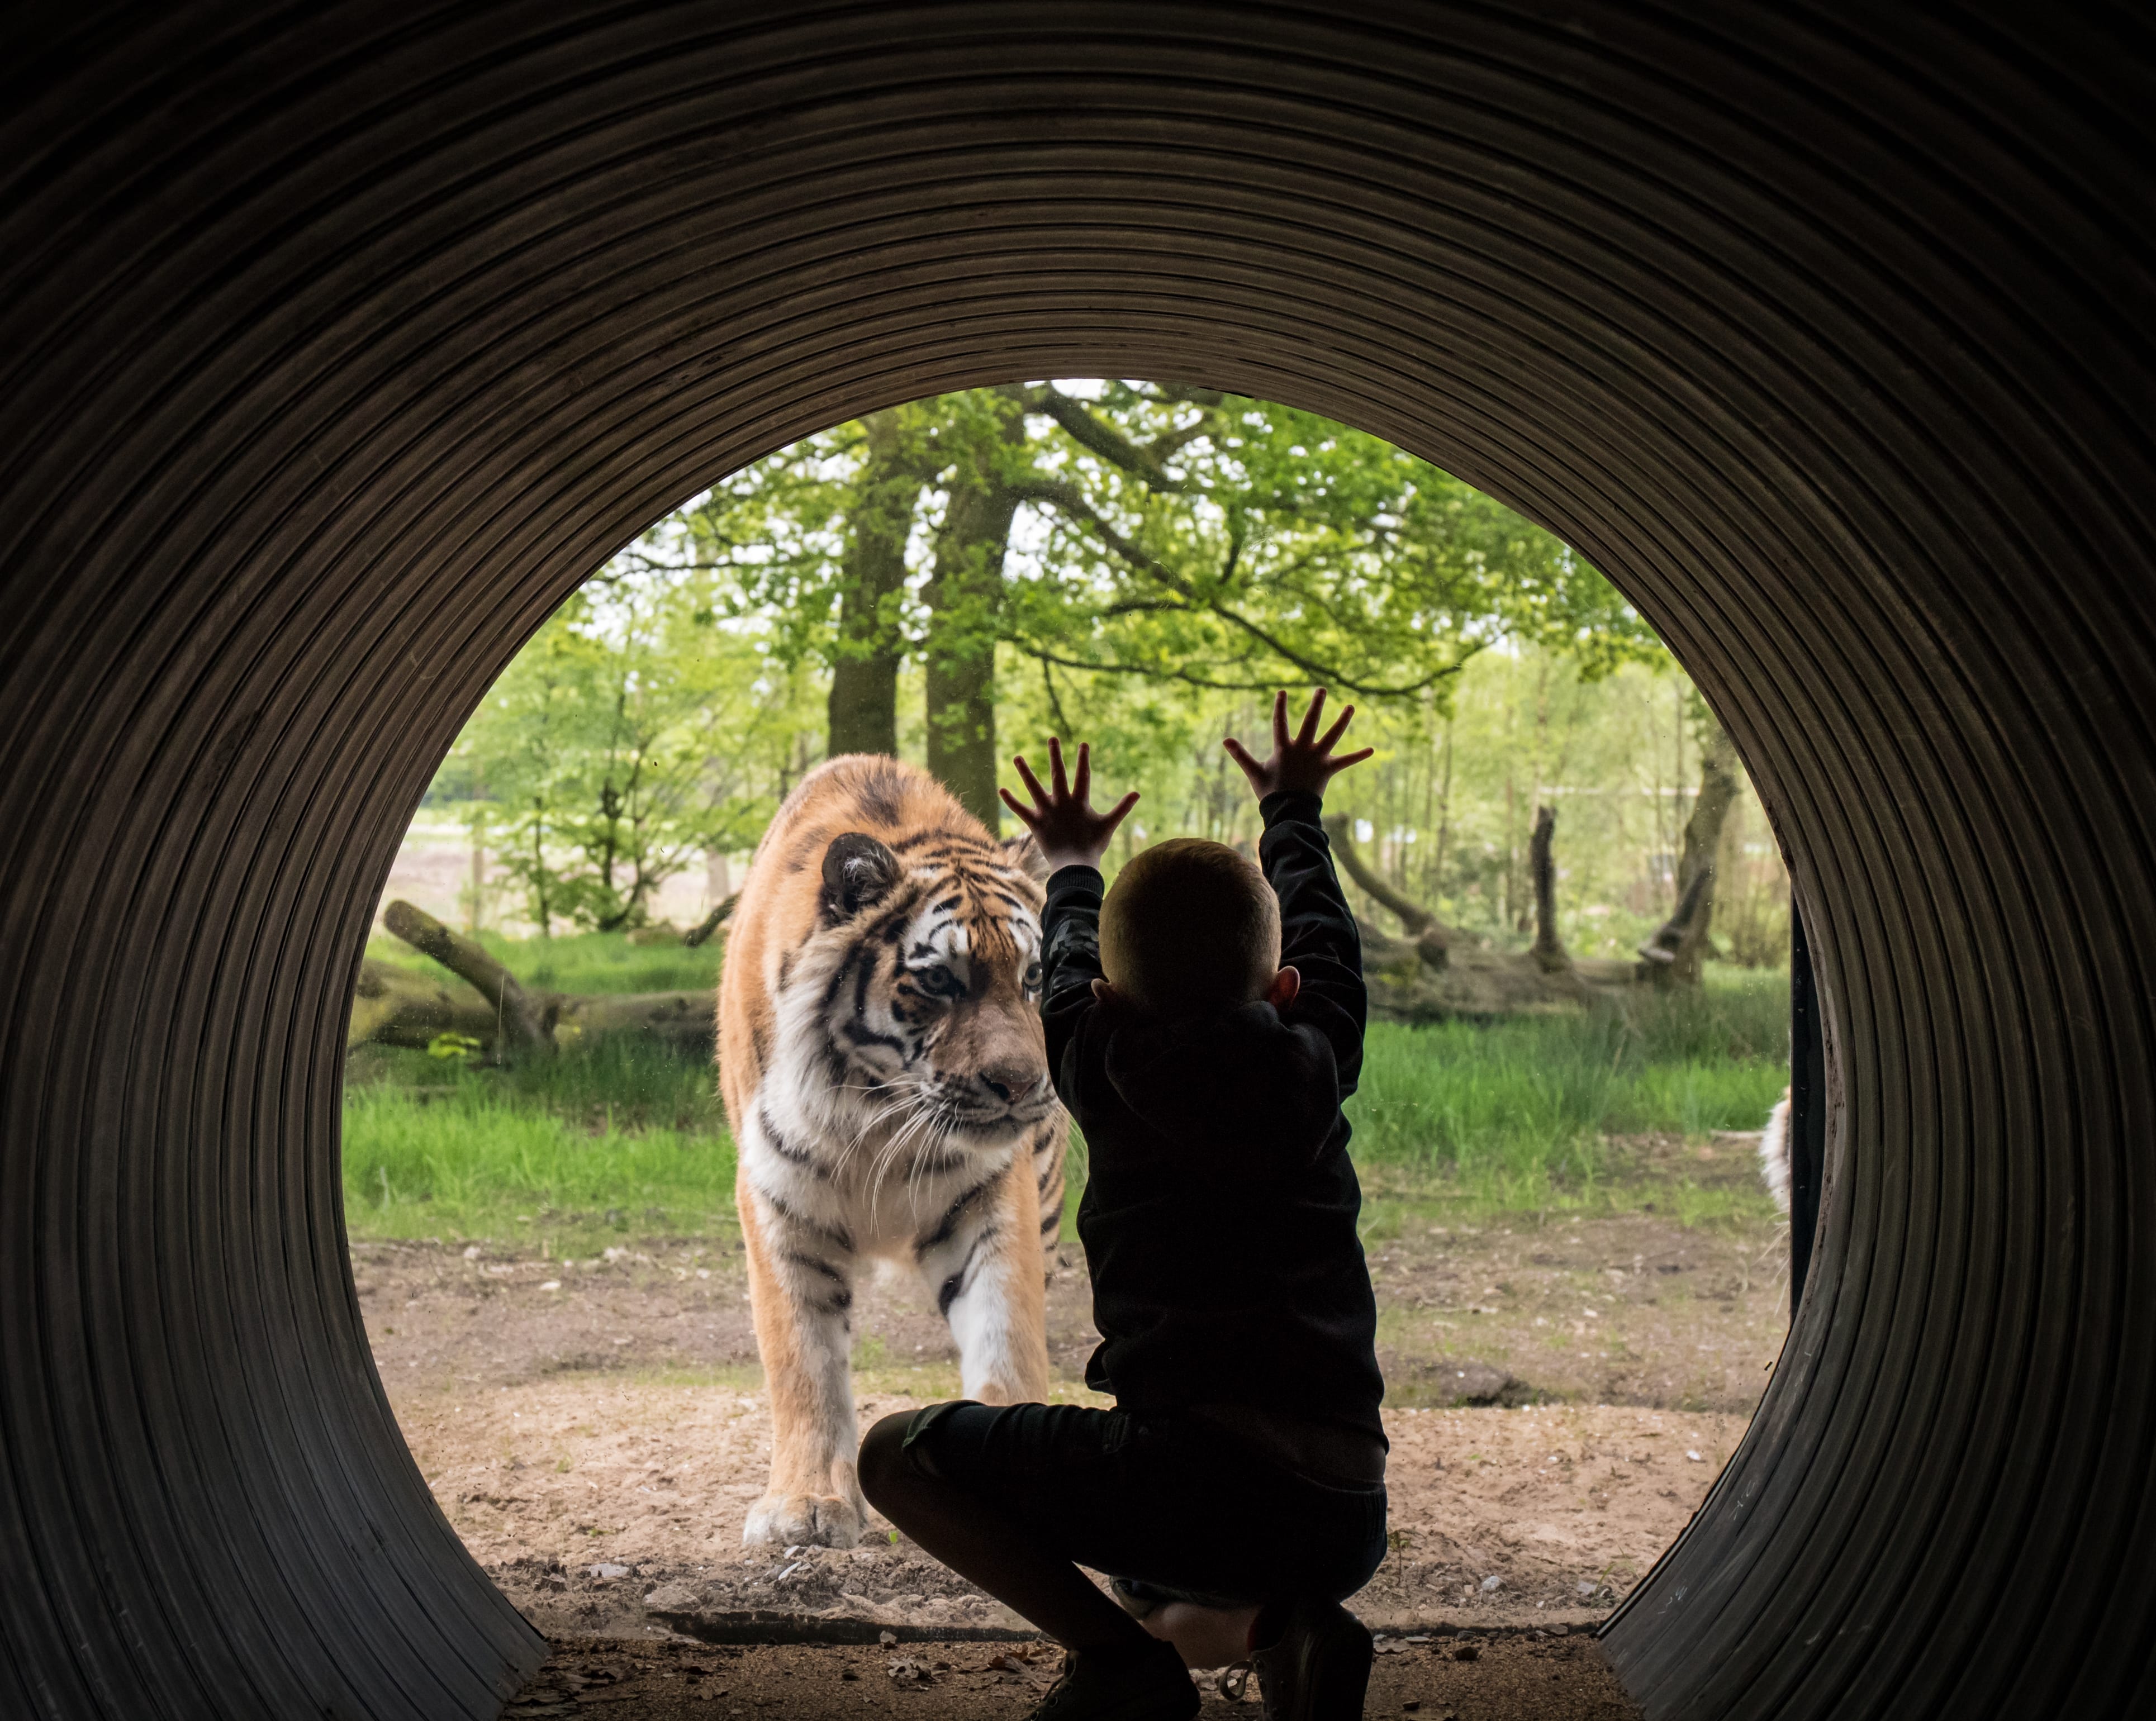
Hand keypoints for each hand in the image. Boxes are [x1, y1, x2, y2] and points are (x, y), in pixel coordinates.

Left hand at [999, 738, 1139, 872]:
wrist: (1075, 866)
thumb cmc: (1093, 846)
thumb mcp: (1108, 825)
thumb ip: (1122, 808)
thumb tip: (1138, 793)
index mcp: (1080, 802)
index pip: (1083, 776)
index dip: (1083, 759)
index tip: (1083, 744)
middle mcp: (1062, 803)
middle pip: (1058, 774)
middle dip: (1055, 755)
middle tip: (1052, 738)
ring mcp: (1047, 812)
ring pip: (1034, 788)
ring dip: (1025, 772)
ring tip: (1017, 757)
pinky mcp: (1035, 823)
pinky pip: (1021, 810)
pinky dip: (1011, 801)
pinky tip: (1001, 790)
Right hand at [1223, 689, 1374, 799]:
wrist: (1288, 812)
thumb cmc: (1270, 792)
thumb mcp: (1254, 772)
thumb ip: (1241, 755)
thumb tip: (1225, 740)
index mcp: (1284, 748)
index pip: (1280, 723)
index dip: (1281, 707)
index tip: (1283, 692)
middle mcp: (1302, 749)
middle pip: (1311, 722)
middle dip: (1316, 705)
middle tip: (1322, 689)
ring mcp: (1317, 758)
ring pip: (1332, 736)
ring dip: (1342, 721)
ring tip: (1351, 707)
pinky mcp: (1328, 769)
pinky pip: (1346, 761)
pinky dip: (1358, 756)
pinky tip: (1372, 749)